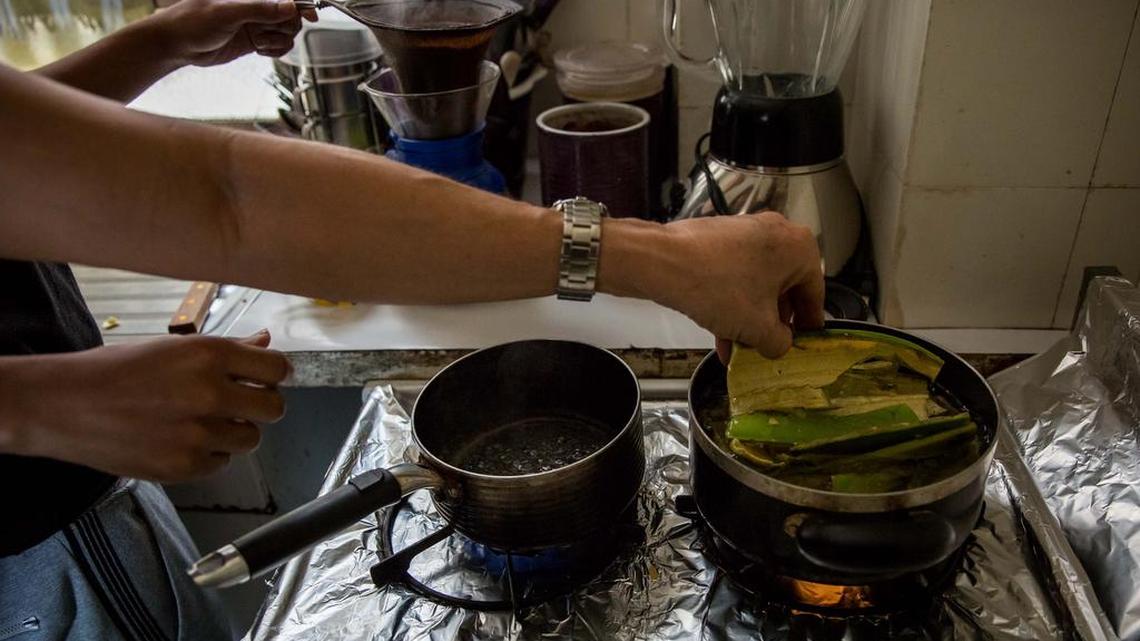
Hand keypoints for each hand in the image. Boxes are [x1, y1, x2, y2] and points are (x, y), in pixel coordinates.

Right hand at [1, 331, 289, 481]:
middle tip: (240, 403)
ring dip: (236, 431)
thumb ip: (227, 349)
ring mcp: (197, 433)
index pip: (278, 368)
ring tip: (203, 421)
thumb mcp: (173, 348)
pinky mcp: (183, 465)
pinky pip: (221, 462)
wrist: (63, 405)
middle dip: (261, 405)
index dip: (273, 374)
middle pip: (275, 408)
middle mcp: (209, 393)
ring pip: (251, 438)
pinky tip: (183, 439)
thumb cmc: (114, 371)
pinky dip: (210, 454)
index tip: (265, 378)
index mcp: (208, 355)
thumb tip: (264, 341)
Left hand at [154, 0, 316, 66]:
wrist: (178, 45)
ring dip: (277, 40)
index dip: (301, 3)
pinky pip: (279, 45)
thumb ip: (260, 9)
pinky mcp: (255, 39)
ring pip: (287, 32)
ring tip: (258, 42)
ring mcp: (256, 22)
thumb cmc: (193, 21)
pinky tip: (260, 50)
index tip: (311, 14)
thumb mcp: (227, 12)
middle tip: (267, 32)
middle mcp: (256, 6)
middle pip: (291, 15)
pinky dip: (275, 50)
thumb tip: (289, 6)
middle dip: (285, 26)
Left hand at [660, 212, 824, 360]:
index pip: (814, 293)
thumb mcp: (758, 327)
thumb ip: (779, 342)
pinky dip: (732, 304)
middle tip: (768, 348)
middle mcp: (776, 233)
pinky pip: (734, 277)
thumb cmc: (717, 285)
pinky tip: (721, 335)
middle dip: (773, 324)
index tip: (804, 341)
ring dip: (749, 319)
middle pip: (783, 288)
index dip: (809, 324)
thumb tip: (779, 345)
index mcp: (799, 247)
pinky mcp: (719, 240)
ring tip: (739, 349)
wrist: (662, 262)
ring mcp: (745, 234)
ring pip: (756, 285)